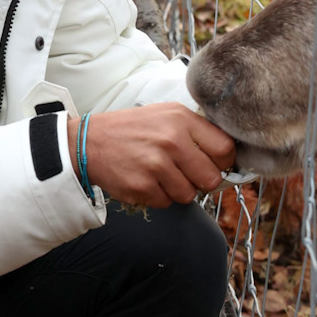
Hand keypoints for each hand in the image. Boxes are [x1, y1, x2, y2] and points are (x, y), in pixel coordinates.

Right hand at [69, 104, 236, 207]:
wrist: (90, 142)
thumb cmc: (132, 129)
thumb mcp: (166, 114)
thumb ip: (196, 130)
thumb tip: (227, 154)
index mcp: (181, 119)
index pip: (225, 149)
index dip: (223, 162)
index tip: (214, 163)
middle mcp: (171, 141)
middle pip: (211, 178)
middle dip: (202, 181)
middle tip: (187, 173)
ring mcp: (156, 165)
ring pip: (189, 194)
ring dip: (178, 189)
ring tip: (161, 174)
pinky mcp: (142, 187)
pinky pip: (166, 202)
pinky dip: (158, 196)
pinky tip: (146, 180)